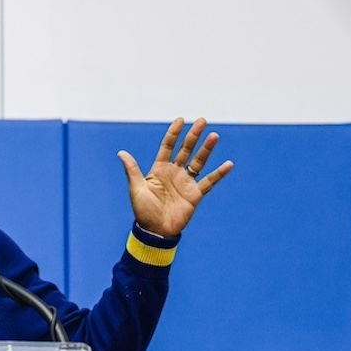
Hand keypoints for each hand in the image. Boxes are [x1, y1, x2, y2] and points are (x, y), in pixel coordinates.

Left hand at [117, 118, 231, 236]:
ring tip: (214, 135)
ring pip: (199, 161)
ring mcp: (186, 182)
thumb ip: (132, 170)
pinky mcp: (195, 194)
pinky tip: (228, 164)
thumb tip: (121, 153)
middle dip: (193, 135)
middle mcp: (174, 173)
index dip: (174, 133)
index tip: (180, 120)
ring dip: (207, 149)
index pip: (168, 146)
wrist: (155, 231)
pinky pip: (209, 181)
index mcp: (159, 169)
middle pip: (186, 149)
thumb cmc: (143, 211)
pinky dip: (219, 173)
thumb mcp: (136, 189)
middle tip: (202, 120)